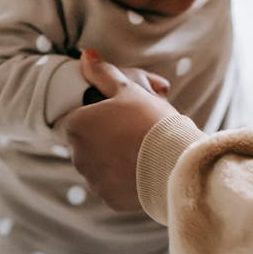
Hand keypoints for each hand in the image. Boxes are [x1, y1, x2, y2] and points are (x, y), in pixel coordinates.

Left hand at [65, 55, 174, 210]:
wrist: (176, 163)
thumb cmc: (151, 120)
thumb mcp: (128, 90)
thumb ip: (104, 73)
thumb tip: (85, 54)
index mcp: (76, 125)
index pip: (82, 116)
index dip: (103, 113)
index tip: (124, 113)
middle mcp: (77, 155)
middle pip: (91, 141)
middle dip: (107, 136)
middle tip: (137, 129)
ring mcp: (93, 180)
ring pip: (101, 164)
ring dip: (114, 158)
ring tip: (144, 149)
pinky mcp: (109, 199)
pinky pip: (113, 185)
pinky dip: (125, 178)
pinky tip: (144, 168)